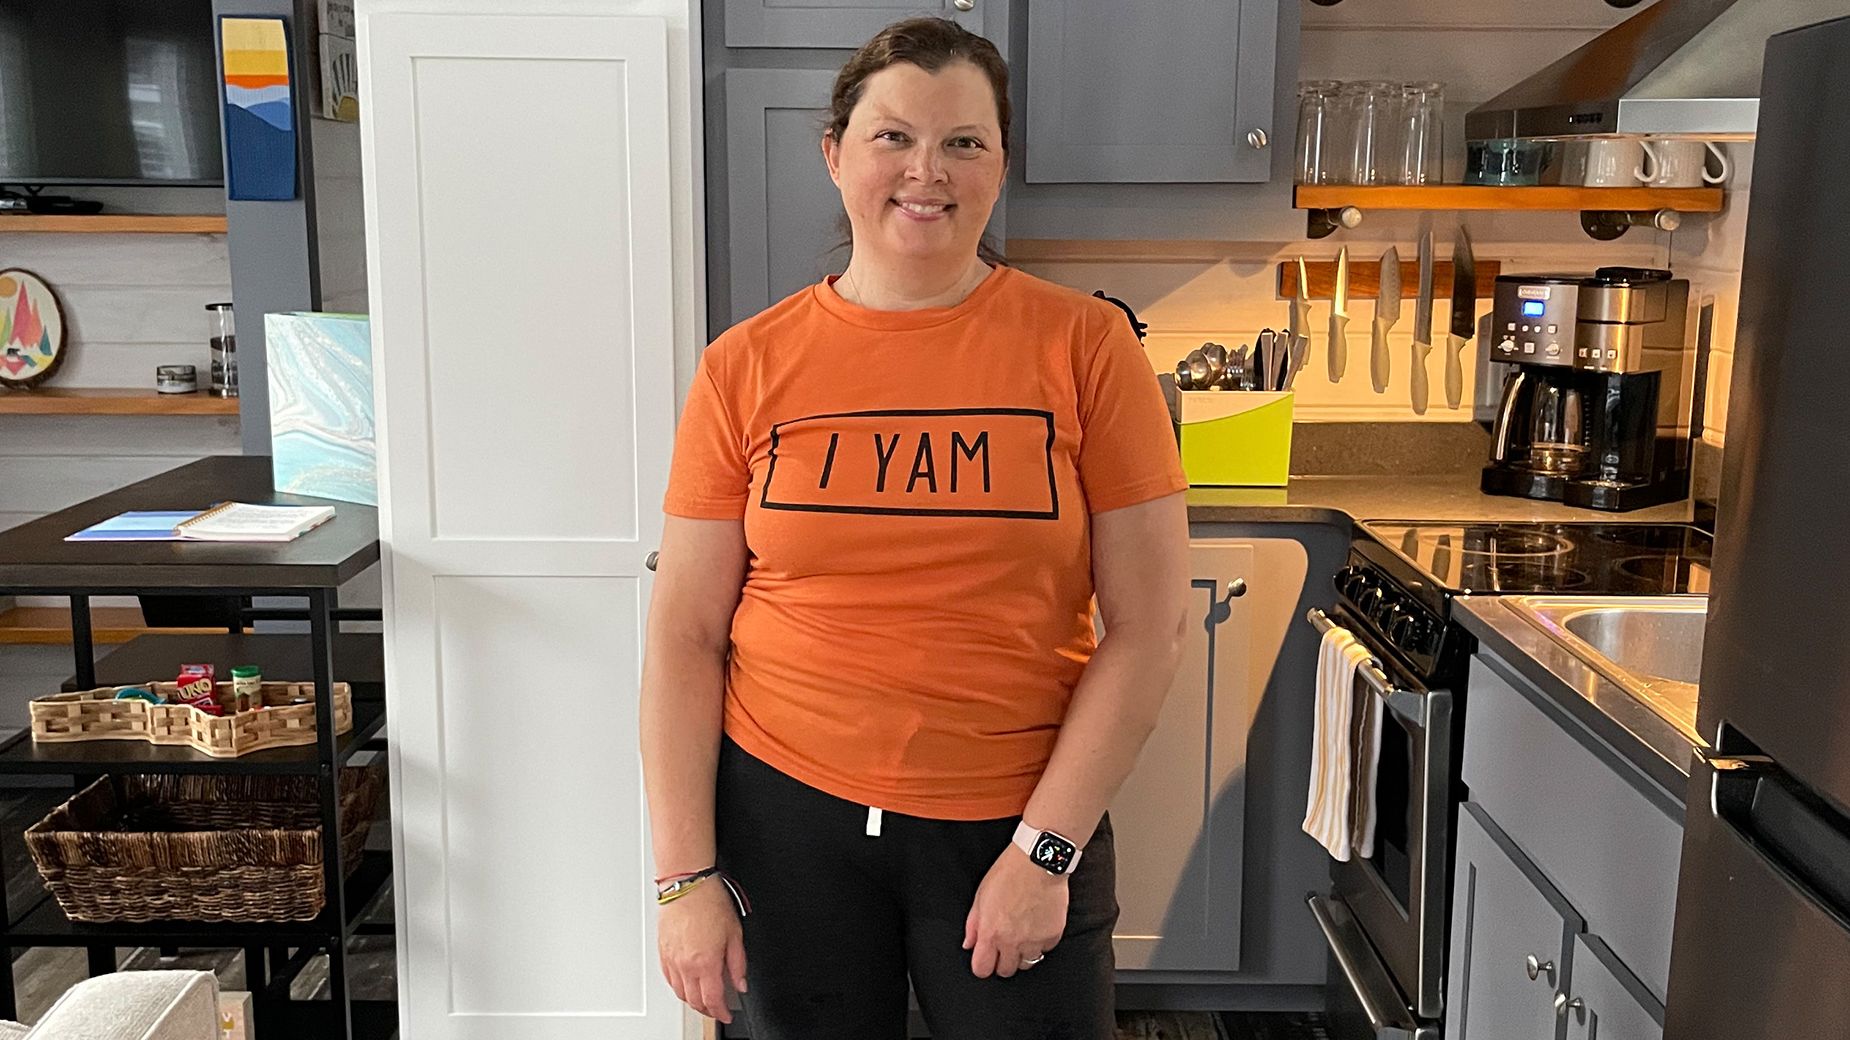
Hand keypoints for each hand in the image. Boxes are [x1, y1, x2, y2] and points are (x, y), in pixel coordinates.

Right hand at [657, 879, 747, 1022]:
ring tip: (704, 998)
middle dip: (707, 1010)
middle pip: (694, 1001)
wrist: (687, 884)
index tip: (726, 1014)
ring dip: (692, 1000)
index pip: (712, 1000)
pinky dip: (679, 987)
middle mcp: (685, 965)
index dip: (720, 1012)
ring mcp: (671, 960)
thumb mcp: (735, 933)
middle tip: (717, 1008)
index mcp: (706, 962)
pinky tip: (687, 983)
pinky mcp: (662, 952)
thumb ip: (738, 963)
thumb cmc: (709, 902)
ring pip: (680, 993)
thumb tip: (740, 983)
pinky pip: (669, 979)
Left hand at [962, 845, 1068, 977]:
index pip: (982, 969)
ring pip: (1028, 963)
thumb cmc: (1009, 873)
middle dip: (1003, 961)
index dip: (983, 965)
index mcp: (991, 932)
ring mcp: (1034, 940)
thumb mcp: (981, 896)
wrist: (1039, 861)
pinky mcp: (1052, 935)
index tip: (986, 958)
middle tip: (1005, 946)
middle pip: (1006, 971)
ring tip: (1023, 934)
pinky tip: (1038, 925)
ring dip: (1023, 954)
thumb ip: (973, 924)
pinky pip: (1045, 949)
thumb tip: (969, 944)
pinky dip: (1041, 942)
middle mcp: (1012, 941)